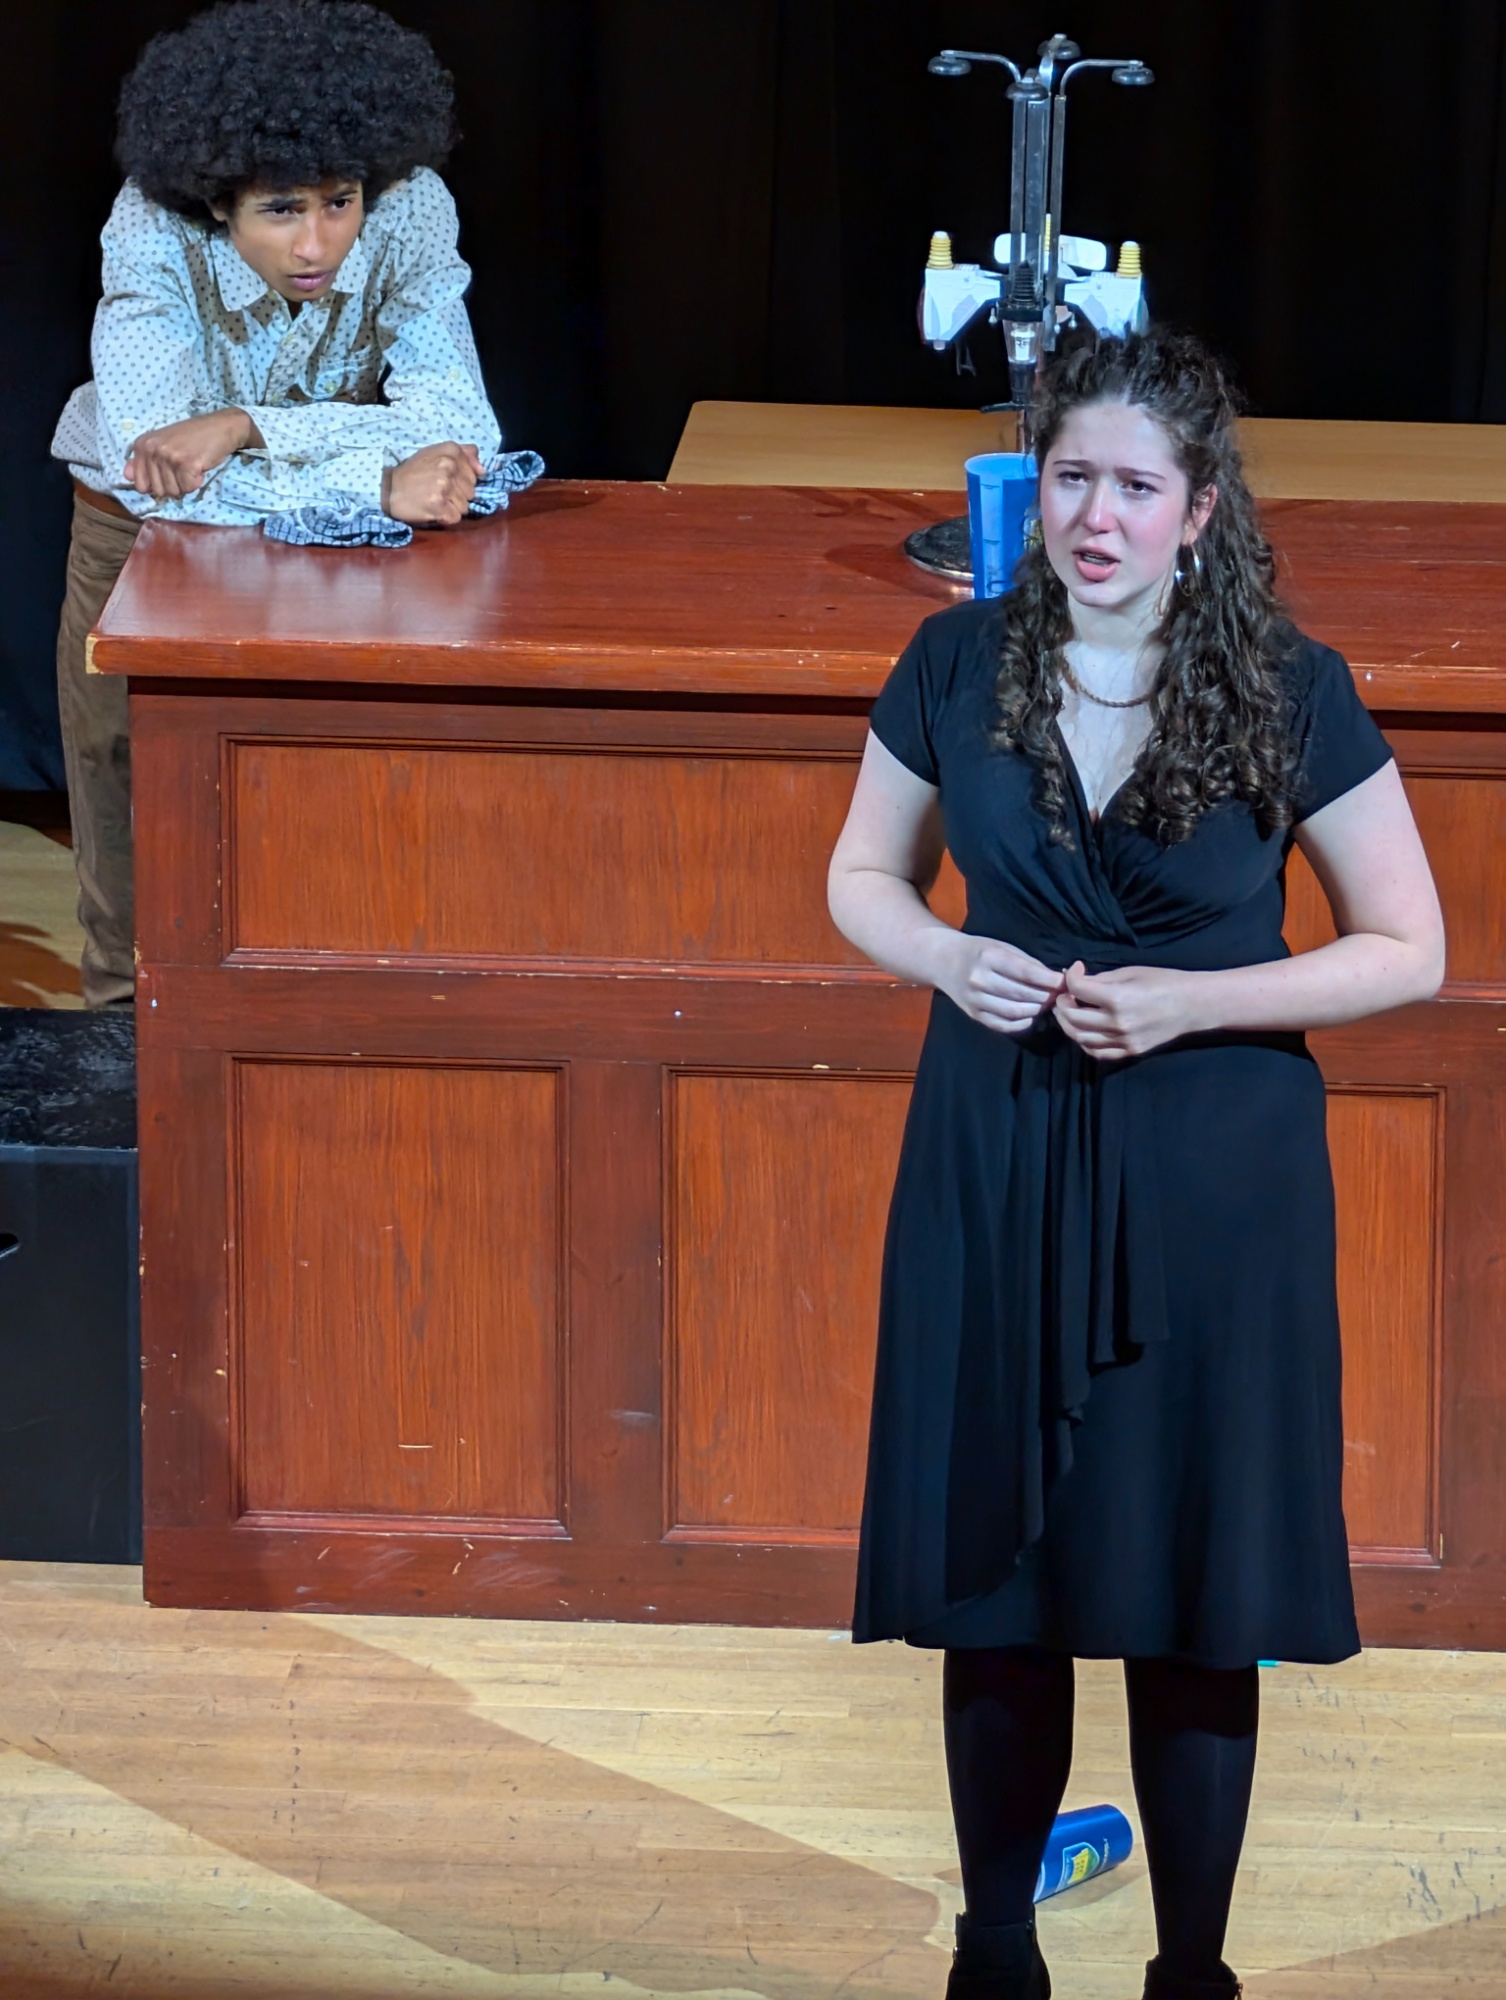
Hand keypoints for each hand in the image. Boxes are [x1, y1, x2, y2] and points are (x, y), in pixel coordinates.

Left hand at [124, 408, 256, 497]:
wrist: (220, 426)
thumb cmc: (193, 436)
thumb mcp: (162, 444)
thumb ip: (143, 461)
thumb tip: (125, 476)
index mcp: (142, 445)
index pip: (140, 485)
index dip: (157, 485)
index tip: (168, 474)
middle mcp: (152, 449)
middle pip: (158, 491)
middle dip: (174, 486)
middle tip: (183, 468)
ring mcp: (169, 456)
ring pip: (174, 492)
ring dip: (186, 484)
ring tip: (192, 466)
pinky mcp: (186, 463)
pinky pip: (189, 488)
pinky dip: (197, 482)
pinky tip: (200, 467)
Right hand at [382, 442, 481, 525]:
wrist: (388, 488)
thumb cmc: (413, 472)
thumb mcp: (435, 453)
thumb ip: (463, 454)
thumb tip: (483, 469)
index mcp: (450, 451)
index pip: (475, 474)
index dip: (462, 481)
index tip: (446, 480)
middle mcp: (449, 466)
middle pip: (471, 492)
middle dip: (458, 495)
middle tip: (439, 492)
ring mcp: (444, 487)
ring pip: (465, 506)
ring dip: (452, 507)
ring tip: (435, 500)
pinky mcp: (439, 505)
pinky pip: (455, 517)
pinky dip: (446, 517)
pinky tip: (433, 510)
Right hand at [934, 933, 1065, 1034]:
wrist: (943, 961)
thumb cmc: (978, 951)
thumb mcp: (1002, 947)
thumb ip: (1028, 963)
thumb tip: (1057, 979)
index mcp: (988, 958)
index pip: (1025, 972)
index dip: (1049, 979)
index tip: (1063, 981)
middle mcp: (980, 980)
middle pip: (1022, 994)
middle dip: (1046, 996)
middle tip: (1058, 994)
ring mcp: (975, 1000)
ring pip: (1015, 1012)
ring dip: (1036, 1010)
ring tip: (1046, 1004)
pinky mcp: (974, 1015)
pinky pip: (1003, 1025)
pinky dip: (1022, 1024)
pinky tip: (1031, 1016)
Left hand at [1053, 960, 1208, 1061]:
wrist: (1193, 1006)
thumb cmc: (1165, 982)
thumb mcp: (1131, 972)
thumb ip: (1101, 979)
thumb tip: (1078, 982)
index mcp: (1117, 998)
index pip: (1078, 990)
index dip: (1071, 977)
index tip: (1076, 970)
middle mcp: (1117, 1023)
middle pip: (1072, 1017)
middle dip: (1062, 1003)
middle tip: (1065, 994)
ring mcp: (1123, 1041)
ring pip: (1080, 1038)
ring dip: (1068, 1024)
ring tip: (1069, 1011)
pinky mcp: (1130, 1052)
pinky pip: (1097, 1052)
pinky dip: (1084, 1041)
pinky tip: (1084, 1029)